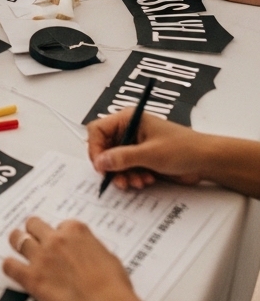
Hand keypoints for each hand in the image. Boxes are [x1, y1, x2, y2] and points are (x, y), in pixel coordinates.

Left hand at [3, 215, 134, 300]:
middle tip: (34, 239)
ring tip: (16, 245)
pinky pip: (9, 265)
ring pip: (18, 239)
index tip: (62, 244)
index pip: (61, 225)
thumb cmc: (114, 286)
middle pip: (34, 225)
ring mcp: (41, 257)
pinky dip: (9, 266)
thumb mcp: (108, 257)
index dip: (61, 236)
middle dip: (34, 231)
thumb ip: (91, 250)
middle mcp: (56, 239)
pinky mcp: (31, 278)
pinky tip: (12, 269)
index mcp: (77, 231)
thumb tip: (87, 255)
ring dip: (17, 242)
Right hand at [87, 109, 211, 190]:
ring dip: (124, 175)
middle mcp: (129, 130)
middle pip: (105, 149)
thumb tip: (100, 162)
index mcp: (128, 119)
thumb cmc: (183, 148)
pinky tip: (146, 180)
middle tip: (121, 180)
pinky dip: (133, 177)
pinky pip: (127, 170)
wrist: (205, 161)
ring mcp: (135, 145)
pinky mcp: (141, 159)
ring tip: (139, 181)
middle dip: (112, 167)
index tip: (101, 166)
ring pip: (115, 163)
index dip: (95, 149)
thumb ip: (123, 157)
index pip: (98, 130)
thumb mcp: (150, 153)